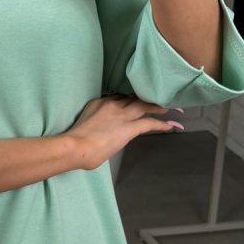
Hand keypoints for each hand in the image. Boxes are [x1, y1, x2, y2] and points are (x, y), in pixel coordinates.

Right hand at [66, 94, 184, 170]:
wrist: (75, 146)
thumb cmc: (73, 143)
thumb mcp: (82, 126)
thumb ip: (94, 125)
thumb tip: (100, 135)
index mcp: (98, 103)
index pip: (117, 98)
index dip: (128, 99)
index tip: (133, 100)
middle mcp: (112, 105)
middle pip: (133, 97)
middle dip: (145, 97)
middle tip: (156, 97)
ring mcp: (121, 115)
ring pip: (144, 106)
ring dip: (157, 107)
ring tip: (168, 108)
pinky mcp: (129, 128)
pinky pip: (149, 123)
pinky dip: (161, 124)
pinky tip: (170, 126)